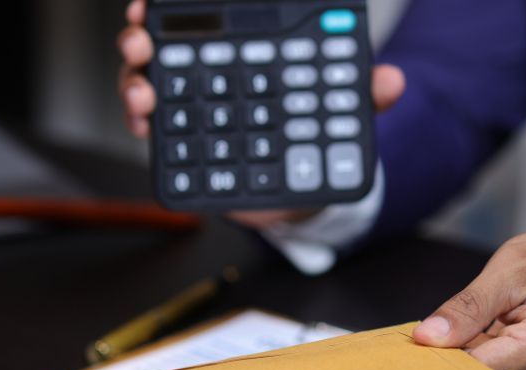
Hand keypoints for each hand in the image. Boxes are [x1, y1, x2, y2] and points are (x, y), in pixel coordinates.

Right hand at [117, 0, 406, 227]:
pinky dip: (141, 124)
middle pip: (162, 43)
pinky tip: (144, 123)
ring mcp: (192, 108)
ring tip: (144, 90)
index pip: (207, 17)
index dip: (174, 4)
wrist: (308, 194)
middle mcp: (209, 73)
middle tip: (140, 40)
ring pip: (147, 81)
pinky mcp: (184, 145)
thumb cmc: (318, 139)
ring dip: (135, 81)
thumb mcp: (344, 113)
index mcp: (243, 53)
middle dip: (141, 36)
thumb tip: (391, 80)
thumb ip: (364, 96)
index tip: (155, 2)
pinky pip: (152, 129)